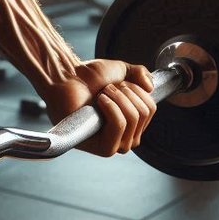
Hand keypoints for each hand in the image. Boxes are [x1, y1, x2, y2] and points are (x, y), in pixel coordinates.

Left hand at [38, 59, 156, 156]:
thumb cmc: (89, 77)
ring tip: (101, 94)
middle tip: (107, 89)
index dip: (137, 90)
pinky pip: (119, 126)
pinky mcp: (101, 148)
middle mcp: (125, 137)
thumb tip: (151, 87)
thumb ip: (140, 74)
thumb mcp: (122, 71)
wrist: (67, 77)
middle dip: (126, 93)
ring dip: (117, 98)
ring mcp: (114, 144)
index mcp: (133, 122)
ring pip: (132, 119)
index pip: (150, 109)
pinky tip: (99, 102)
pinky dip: (111, 109)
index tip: (120, 83)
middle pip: (143, 114)